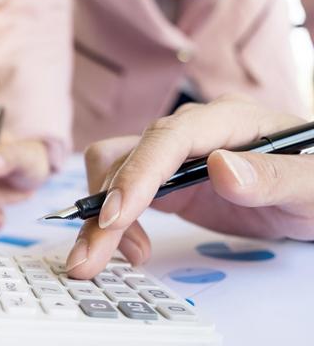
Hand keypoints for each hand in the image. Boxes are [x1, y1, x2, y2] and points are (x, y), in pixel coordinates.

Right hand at [66, 96, 313, 278]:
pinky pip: (123, 192)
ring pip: (113, 173)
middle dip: (103, 210)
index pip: (167, 138)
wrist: (313, 195)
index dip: (136, 174)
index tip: (116, 216)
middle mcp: (191, 133)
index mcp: (227, 120)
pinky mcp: (166, 182)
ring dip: (99, 217)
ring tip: (103, 258)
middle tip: (88, 258)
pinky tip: (131, 247)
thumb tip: (219, 167)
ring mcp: (174, 157)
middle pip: (128, 158)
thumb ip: (275, 175)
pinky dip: (114, 221)